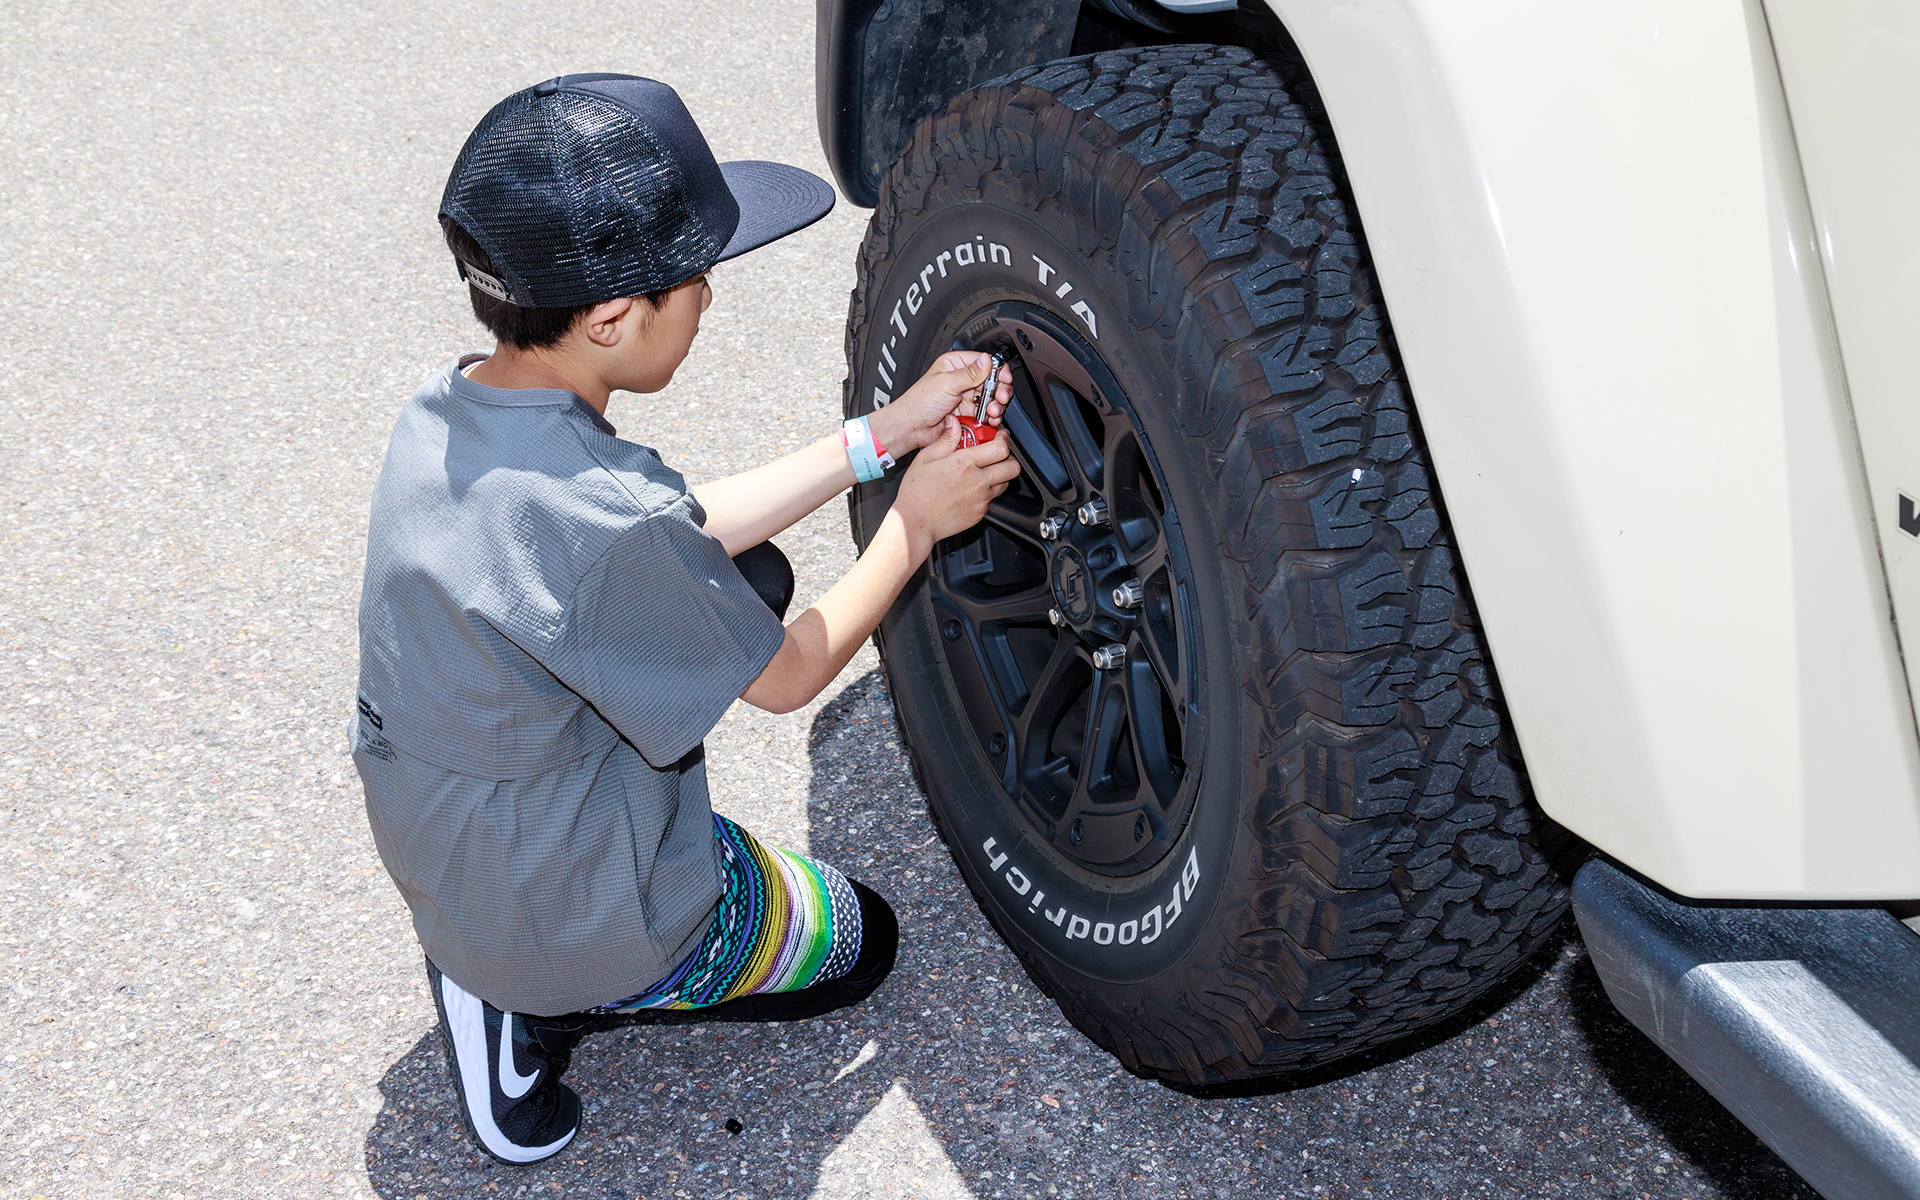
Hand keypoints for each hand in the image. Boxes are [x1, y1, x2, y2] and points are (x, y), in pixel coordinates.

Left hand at [869, 351, 1012, 453]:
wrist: (911, 427)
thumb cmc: (919, 403)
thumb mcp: (946, 383)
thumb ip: (969, 373)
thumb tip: (987, 360)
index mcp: (955, 364)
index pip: (984, 362)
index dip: (997, 370)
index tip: (1004, 379)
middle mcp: (962, 379)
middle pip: (992, 381)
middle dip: (999, 390)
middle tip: (1000, 397)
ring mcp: (965, 397)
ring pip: (991, 398)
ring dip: (996, 406)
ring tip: (993, 411)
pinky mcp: (967, 413)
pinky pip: (985, 414)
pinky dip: (991, 417)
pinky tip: (990, 419)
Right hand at [889, 416, 1021, 554]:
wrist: (915, 523)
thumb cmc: (917, 493)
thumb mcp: (926, 458)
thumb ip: (946, 439)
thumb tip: (954, 424)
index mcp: (965, 463)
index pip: (1001, 448)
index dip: (1004, 440)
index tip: (1000, 437)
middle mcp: (977, 482)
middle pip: (1012, 467)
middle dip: (1009, 458)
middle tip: (998, 454)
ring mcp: (981, 499)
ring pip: (1005, 483)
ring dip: (999, 475)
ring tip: (984, 471)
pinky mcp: (980, 513)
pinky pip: (992, 498)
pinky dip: (987, 491)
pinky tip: (971, 488)